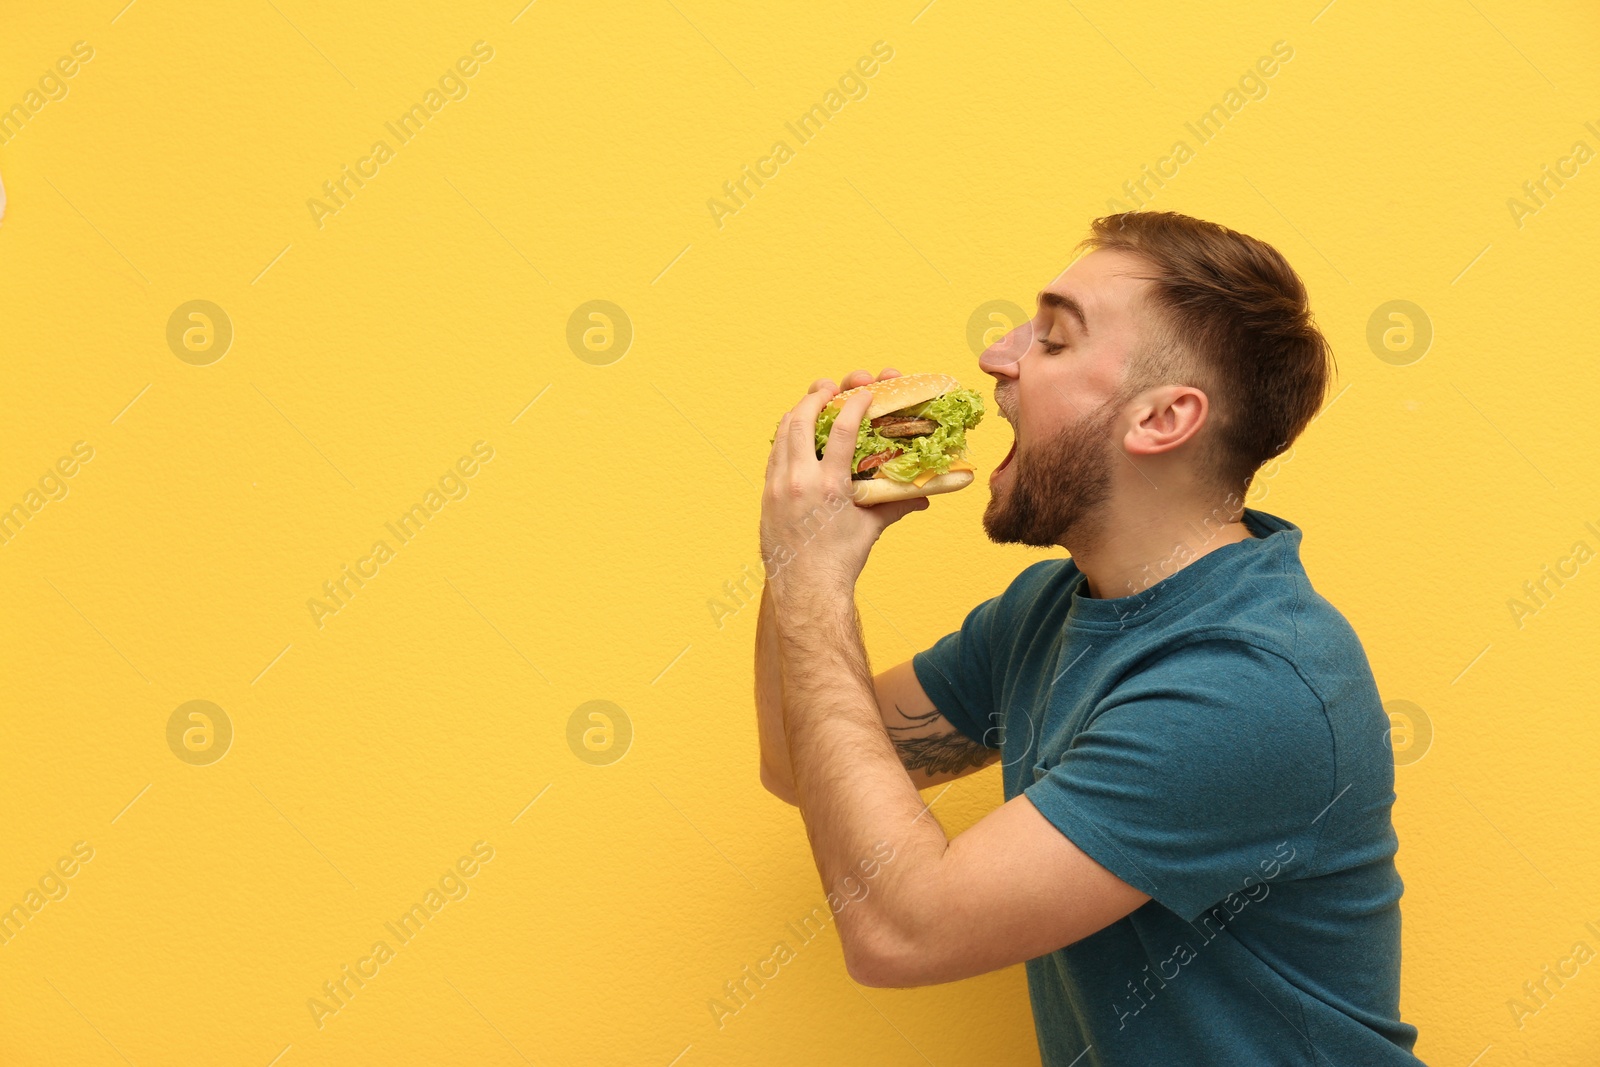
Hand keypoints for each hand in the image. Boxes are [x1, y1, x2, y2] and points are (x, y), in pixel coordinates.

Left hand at [760, 368, 927, 600]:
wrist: (806, 590)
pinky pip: (773, 456)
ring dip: (796, 413)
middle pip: (801, 421)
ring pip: (781, 435)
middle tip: (828, 387)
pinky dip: (784, 439)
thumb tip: (924, 499)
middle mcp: (799, 481)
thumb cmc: (840, 561)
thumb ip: (895, 506)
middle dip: (815, 398)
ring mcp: (778, 488)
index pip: (841, 430)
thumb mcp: (870, 529)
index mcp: (829, 486)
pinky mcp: (766, 497)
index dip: (854, 404)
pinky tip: (793, 436)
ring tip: (809, 403)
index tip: (864, 392)